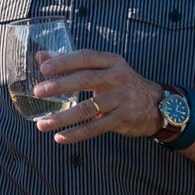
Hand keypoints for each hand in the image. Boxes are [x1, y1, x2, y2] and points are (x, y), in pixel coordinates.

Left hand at [31, 49, 162, 143]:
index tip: (44, 67)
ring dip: (62, 117)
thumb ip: (72, 63)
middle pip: (85, 80)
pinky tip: (59, 137)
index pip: (86, 57)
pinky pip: (95, 127)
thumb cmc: (121, 83)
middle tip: (38, 92)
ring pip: (87, 108)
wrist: (156, 105)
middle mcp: (118, 77)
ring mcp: (122, 99)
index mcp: (112, 61)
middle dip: (59, 86)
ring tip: (42, 124)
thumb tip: (41, 57)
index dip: (64, 61)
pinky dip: (76, 134)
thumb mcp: (103, 68)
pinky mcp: (122, 118)